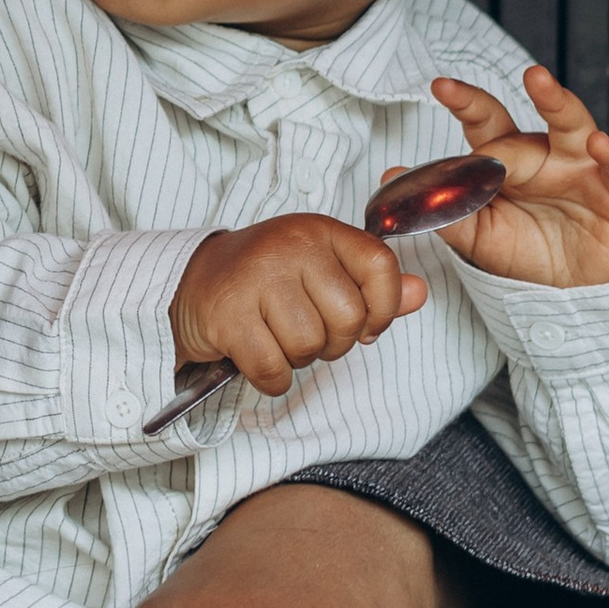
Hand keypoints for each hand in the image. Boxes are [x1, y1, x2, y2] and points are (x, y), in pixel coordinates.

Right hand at [169, 216, 424, 393]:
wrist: (189, 281)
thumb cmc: (264, 279)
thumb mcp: (321, 269)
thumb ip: (372, 285)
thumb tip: (419, 294)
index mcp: (320, 230)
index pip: (380, 266)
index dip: (383, 308)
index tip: (367, 324)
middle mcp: (290, 245)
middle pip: (347, 318)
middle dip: (333, 342)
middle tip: (306, 331)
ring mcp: (256, 278)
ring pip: (309, 346)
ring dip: (297, 359)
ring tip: (277, 338)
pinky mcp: (227, 315)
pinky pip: (273, 369)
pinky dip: (270, 377)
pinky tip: (257, 356)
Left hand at [428, 68, 608, 285]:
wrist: (567, 298)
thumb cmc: (523, 254)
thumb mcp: (476, 235)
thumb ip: (441, 209)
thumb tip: (391, 179)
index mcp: (510, 159)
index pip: (487, 122)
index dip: (467, 102)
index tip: (442, 87)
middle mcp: (549, 155)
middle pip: (537, 115)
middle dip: (525, 94)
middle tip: (517, 79)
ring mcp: (586, 171)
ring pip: (577, 126)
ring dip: (560, 103)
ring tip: (540, 83)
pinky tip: (600, 146)